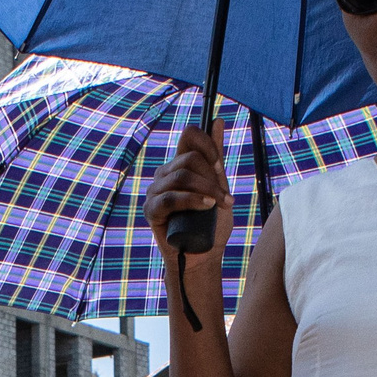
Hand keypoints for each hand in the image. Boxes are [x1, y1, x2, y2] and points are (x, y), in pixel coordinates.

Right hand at [146, 126, 229, 248]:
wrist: (203, 255)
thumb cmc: (211, 222)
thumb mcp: (219, 186)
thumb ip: (216, 157)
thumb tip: (217, 121)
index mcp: (179, 164)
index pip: (189, 136)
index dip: (207, 144)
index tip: (220, 165)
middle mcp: (165, 174)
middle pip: (189, 158)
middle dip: (212, 177)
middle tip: (225, 198)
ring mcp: (155, 191)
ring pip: (181, 175)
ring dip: (206, 190)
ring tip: (219, 206)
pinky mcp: (151, 210)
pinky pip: (170, 197)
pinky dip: (192, 200)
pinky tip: (206, 206)